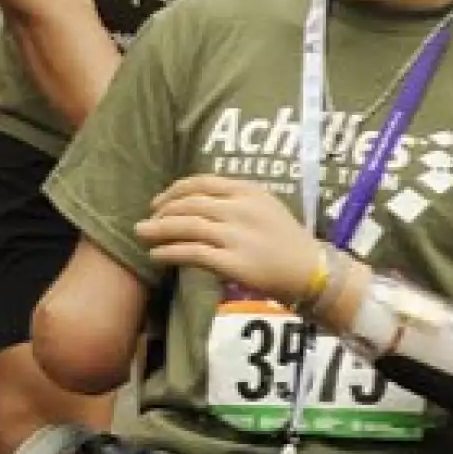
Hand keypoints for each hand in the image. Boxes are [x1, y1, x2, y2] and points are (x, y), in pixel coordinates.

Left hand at [136, 174, 324, 304]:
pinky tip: (157, 255)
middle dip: (162, 211)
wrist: (311, 271)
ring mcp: (237, 236)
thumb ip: (235, 200)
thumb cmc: (287, 240)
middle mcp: (241, 209)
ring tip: (142, 235)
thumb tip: (195, 202)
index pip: (202, 182)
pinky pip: (192, 253)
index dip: (174, 190)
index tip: (159, 202)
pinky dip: (169, 253)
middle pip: (190, 203)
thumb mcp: (266, 207)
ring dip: (158, 230)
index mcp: (249, 191)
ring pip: (186, 226)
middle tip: (146, 222)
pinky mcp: (233, 262)